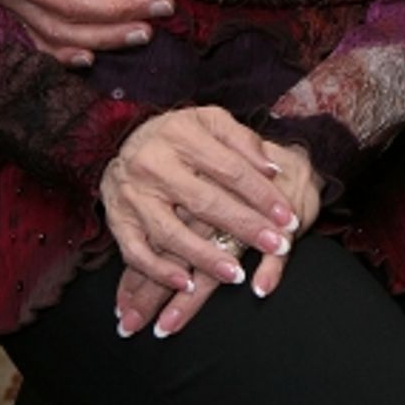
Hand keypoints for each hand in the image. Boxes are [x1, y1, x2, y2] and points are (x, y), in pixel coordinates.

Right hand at [101, 108, 321, 300]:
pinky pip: (136, 252)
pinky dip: (160, 271)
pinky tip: (187, 284)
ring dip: (205, 258)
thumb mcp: (210, 120)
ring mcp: (133, 195)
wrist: (121, 140)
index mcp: (182, 135)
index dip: (262, 195)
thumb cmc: (177, 134)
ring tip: (236, 275)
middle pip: (205, 202)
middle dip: (245, 227)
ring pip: (170, 234)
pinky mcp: (118, 220)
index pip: (230, 169)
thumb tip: (272, 169)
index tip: (286, 216)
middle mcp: (155, 164)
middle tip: (276, 246)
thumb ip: (242, 140)